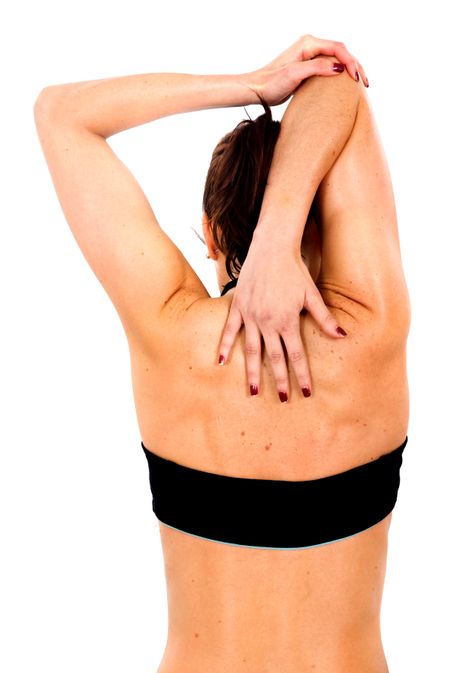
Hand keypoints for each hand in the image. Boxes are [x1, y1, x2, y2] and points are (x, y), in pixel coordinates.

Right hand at [217, 235, 347, 401]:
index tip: (305, 392)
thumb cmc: (295, 271)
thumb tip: (342, 336)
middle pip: (274, 358)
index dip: (302, 375)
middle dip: (279, 380)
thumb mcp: (312, 295)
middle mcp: (268, 322)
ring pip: (251, 350)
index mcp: (288, 321)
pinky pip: (230, 331)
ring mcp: (251, 316)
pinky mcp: (238, 307)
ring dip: (253, 372)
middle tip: (284, 399)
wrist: (272, 248)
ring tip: (254, 391)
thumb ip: (324, 318)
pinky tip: (221, 363)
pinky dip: (225, 347)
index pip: (297, 355)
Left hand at [247, 33, 367, 105]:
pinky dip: (340, 75)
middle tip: (365, 83)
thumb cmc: (272, 83)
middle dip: (355, 66)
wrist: (257, 90)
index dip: (351, 62)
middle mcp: (310, 46)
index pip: (338, 48)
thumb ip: (317, 68)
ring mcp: (310, 56)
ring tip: (360, 85)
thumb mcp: (295, 75)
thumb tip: (339, 69)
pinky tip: (346, 86)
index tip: (357, 79)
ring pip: (337, 59)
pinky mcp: (308, 67)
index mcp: (308, 43)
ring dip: (349, 70)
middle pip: (341, 52)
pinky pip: (330, 67)